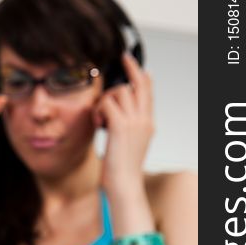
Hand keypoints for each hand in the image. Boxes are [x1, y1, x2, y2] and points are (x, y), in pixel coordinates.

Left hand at [93, 52, 154, 187]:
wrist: (124, 186)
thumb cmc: (121, 171)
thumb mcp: (127, 146)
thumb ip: (125, 128)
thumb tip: (113, 116)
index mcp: (147, 125)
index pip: (148, 94)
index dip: (143, 77)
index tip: (140, 67)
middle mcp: (144, 121)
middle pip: (139, 84)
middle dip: (130, 68)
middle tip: (122, 57)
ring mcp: (135, 122)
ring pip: (120, 91)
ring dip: (104, 100)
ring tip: (99, 119)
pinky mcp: (121, 127)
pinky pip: (107, 104)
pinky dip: (98, 111)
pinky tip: (97, 125)